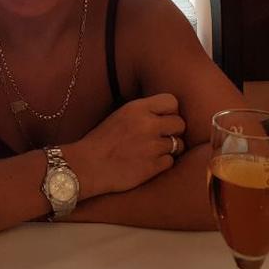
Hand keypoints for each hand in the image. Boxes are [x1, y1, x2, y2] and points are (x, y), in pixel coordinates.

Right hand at [65, 93, 185, 196]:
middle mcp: (148, 125)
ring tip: (155, 151)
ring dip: (170, 148)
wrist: (88, 165)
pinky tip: (149, 162)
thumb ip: (144, 112)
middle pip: (180, 123)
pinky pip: (171, 161)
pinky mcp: (152, 166)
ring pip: (178, 144)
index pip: (172, 101)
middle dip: (174, 131)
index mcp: (137, 108)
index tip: (164, 118)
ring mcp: (152, 147)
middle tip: (162, 137)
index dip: (170, 111)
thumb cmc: (102, 140)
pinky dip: (163, 163)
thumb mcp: (121, 115)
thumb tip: (167, 114)